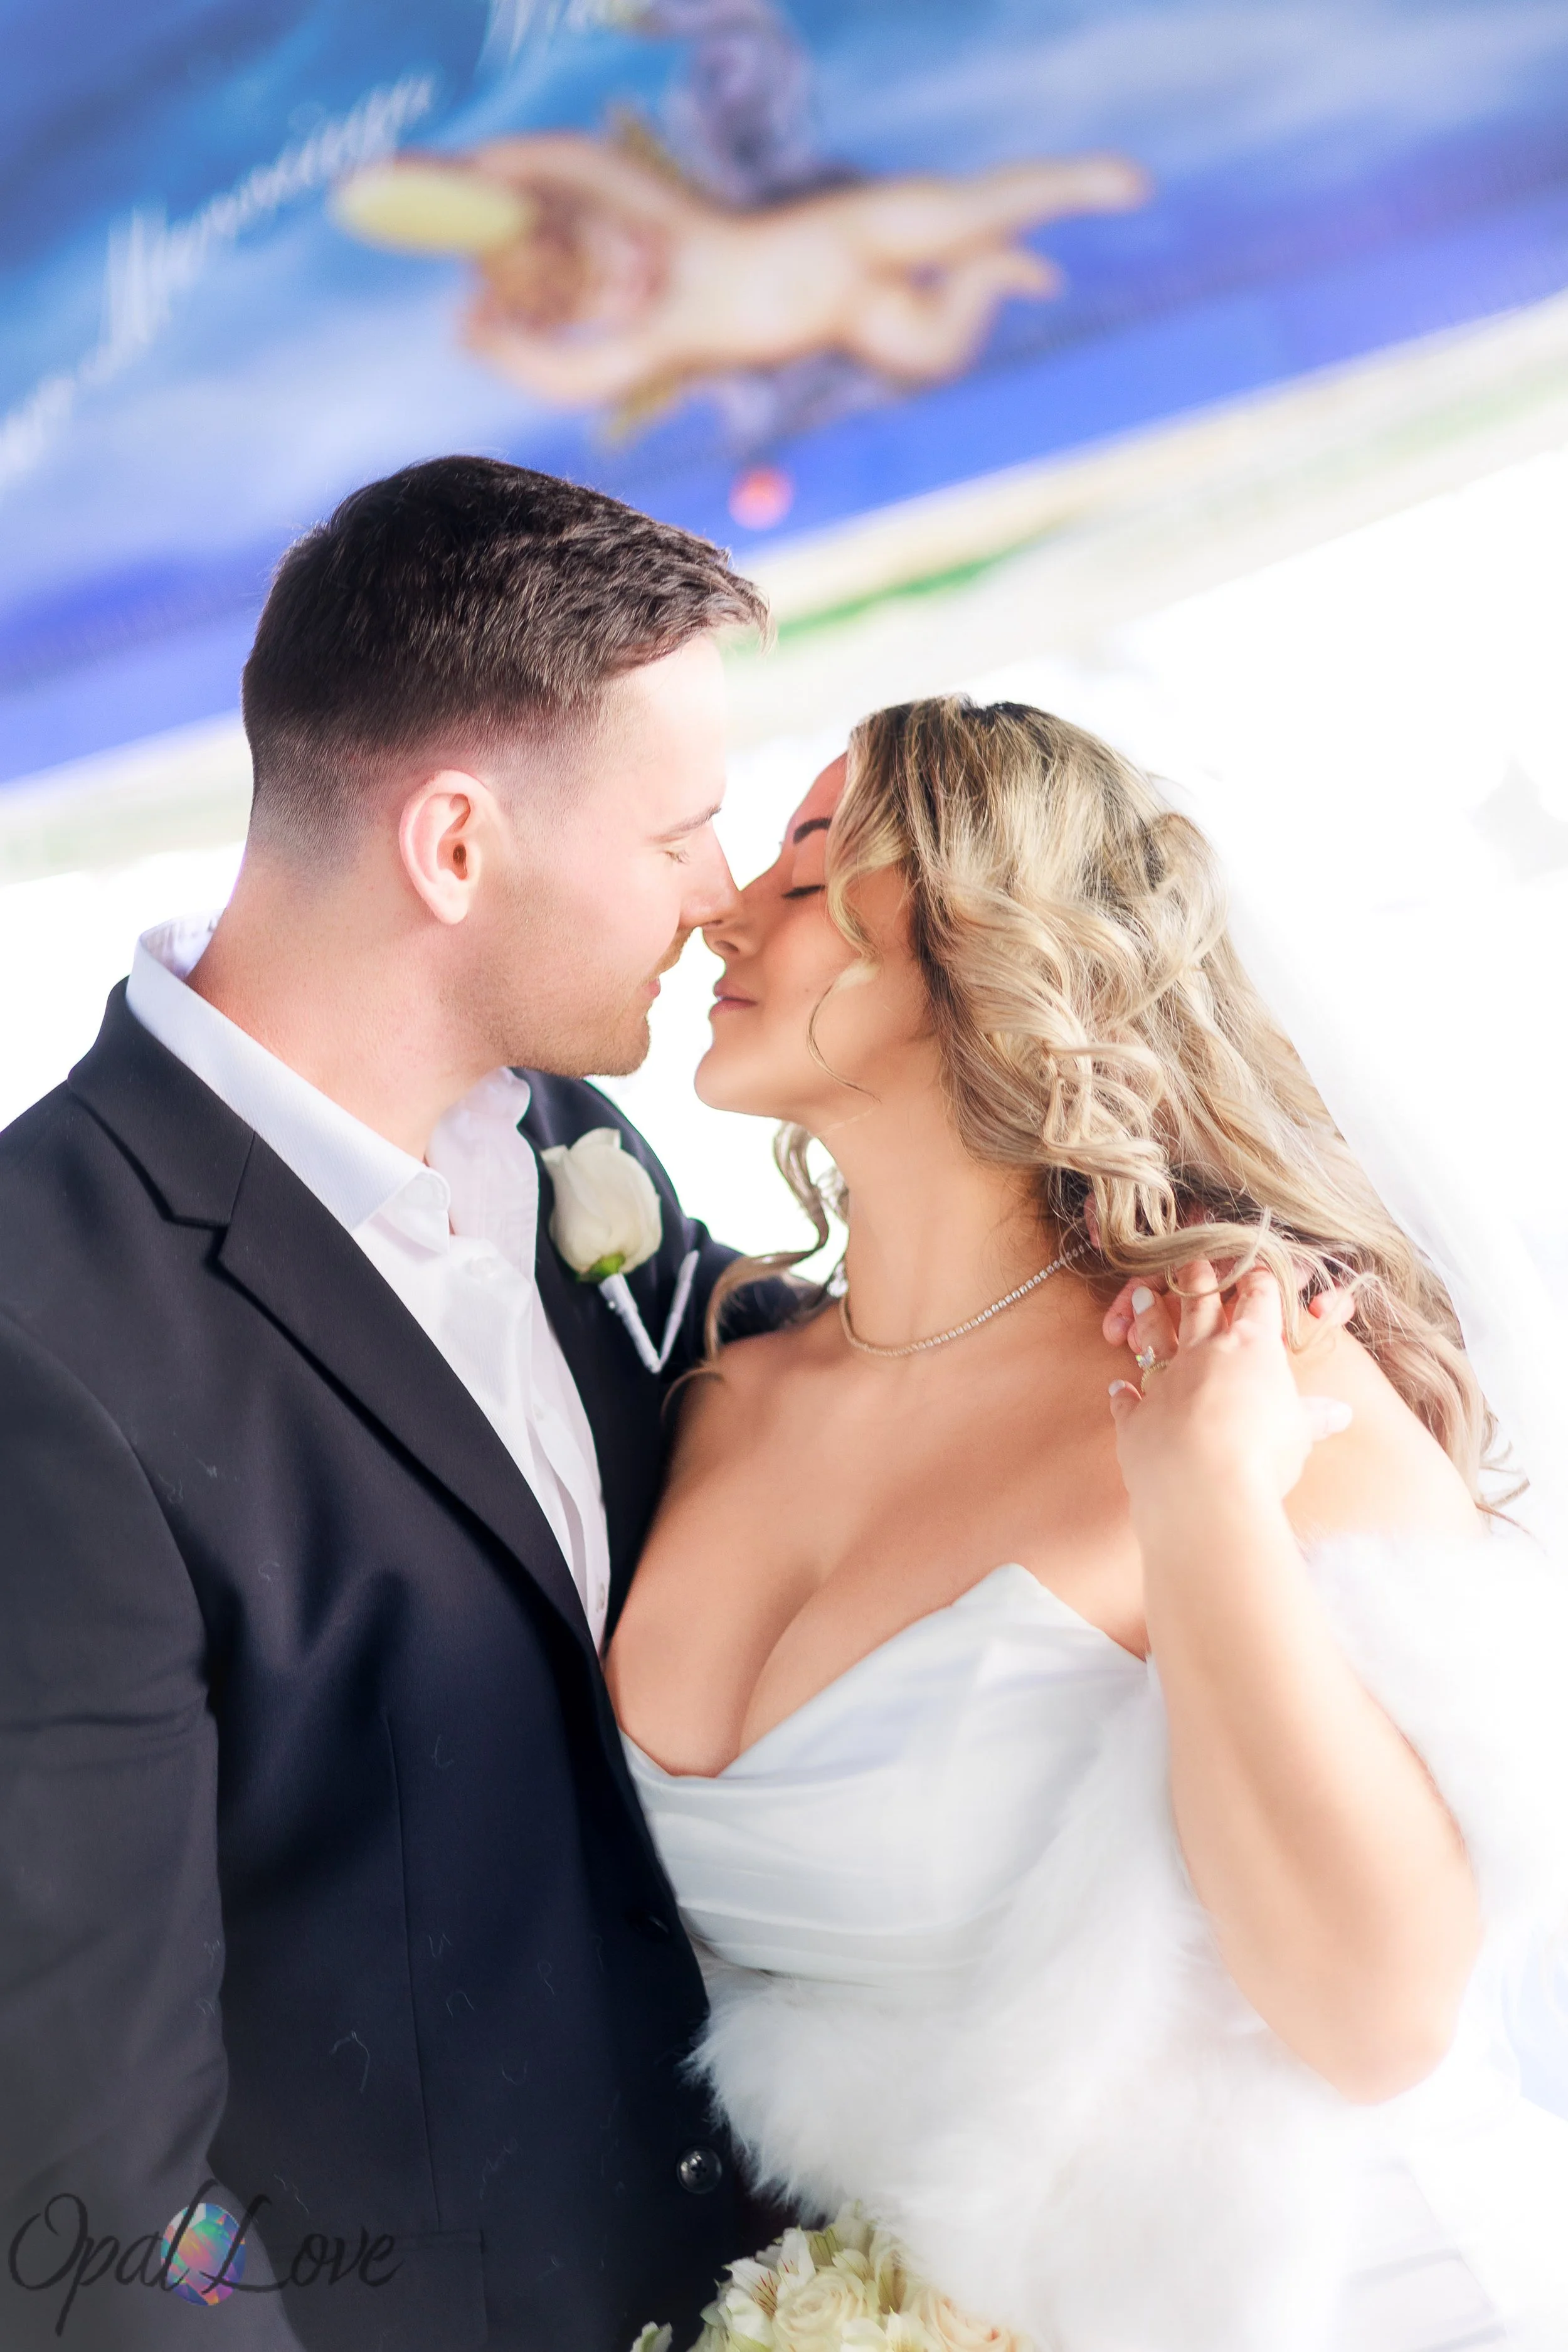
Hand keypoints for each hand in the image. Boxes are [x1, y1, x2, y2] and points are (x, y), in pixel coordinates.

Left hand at [1106, 1260, 1352, 1509]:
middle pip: (1200, 1305)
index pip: (1258, 1302)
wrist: (1204, 1489)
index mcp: (1252, 1348)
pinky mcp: (1136, 1417)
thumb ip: (1313, 1417)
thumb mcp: (1299, 1433)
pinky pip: (1126, 1399)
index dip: (1258, 1282)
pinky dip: (1122, 1393)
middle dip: (1198, 1280)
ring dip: (1150, 1316)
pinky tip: (1116, 1386)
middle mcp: (1204, 1353)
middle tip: (1191, 1261)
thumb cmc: (1263, 1455)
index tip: (1255, 1269)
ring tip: (1141, 1294)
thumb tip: (1341, 1413)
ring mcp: (1165, 1381)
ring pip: (1156, 1338)